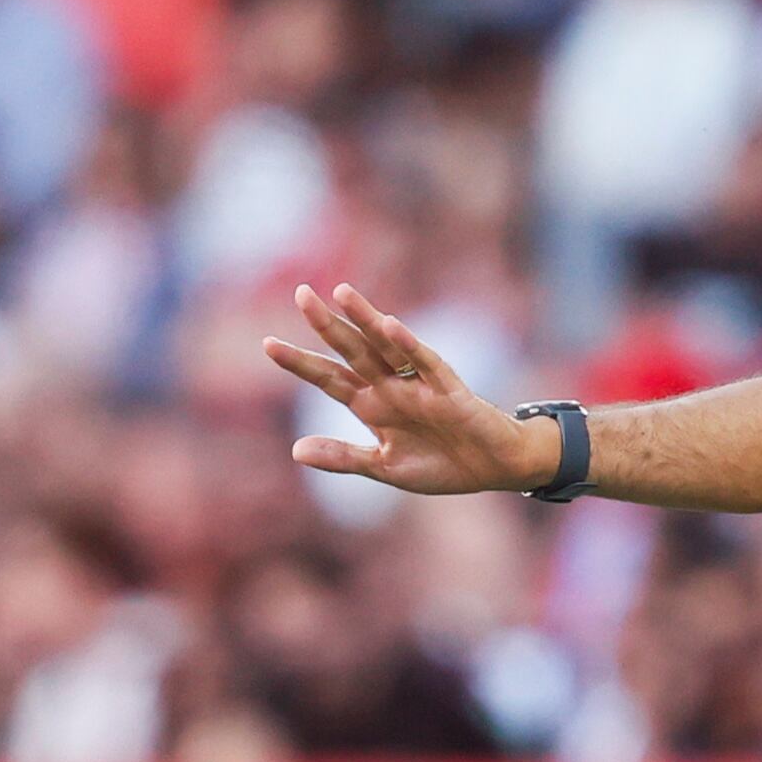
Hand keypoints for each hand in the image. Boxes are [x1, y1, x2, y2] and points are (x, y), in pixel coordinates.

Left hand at [263, 283, 556, 493]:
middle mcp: (392, 388)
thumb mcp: (386, 468)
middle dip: (328, 325)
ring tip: (342, 292)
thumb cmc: (443, 466)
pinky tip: (391, 325)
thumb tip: (295, 450)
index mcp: (373, 406)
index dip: (301, 362)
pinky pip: (429, 362)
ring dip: (367, 320)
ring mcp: (421, 385)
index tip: (267, 344)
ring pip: (388, 346)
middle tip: (300, 293)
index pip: (330, 379)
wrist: (494, 469)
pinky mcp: (450, 390)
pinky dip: (410, 345)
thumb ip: (344, 458)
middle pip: (353, 351)